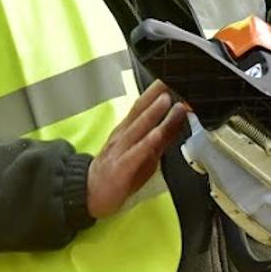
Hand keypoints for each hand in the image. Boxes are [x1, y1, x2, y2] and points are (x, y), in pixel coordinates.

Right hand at [87, 81, 188, 219]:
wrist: (90, 194)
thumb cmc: (118, 172)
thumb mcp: (144, 152)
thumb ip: (162, 137)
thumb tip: (180, 119)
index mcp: (127, 130)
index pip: (142, 106)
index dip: (156, 91)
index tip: (170, 77)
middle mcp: (123, 136)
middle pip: (139, 111)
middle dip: (156, 95)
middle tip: (171, 80)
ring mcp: (121, 150)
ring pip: (138, 128)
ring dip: (153, 113)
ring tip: (166, 100)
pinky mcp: (121, 167)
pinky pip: (136, 153)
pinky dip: (147, 142)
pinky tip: (157, 133)